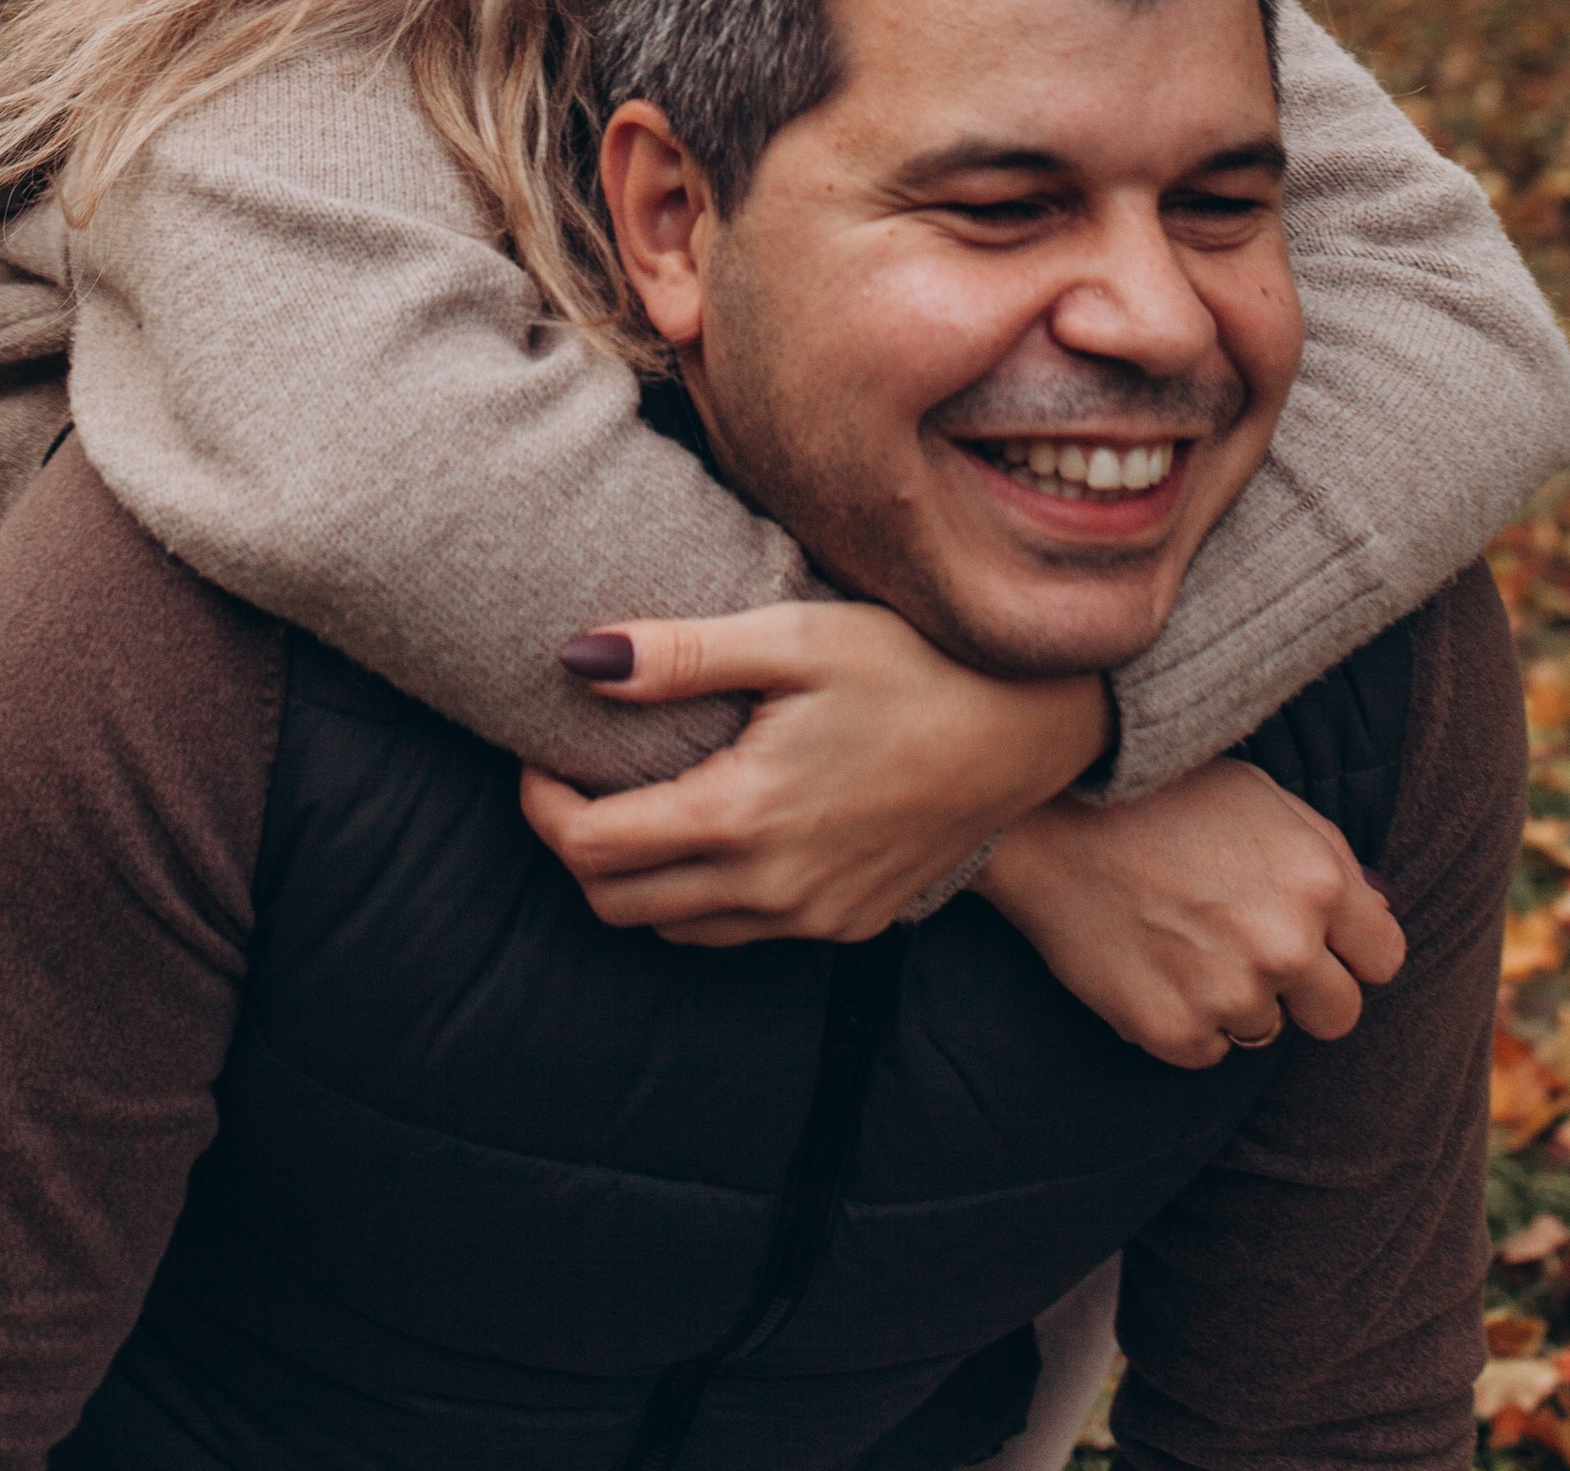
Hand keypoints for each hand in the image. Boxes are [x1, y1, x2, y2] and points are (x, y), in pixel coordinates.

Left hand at [519, 602, 1106, 948]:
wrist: (1032, 727)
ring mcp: (811, 918)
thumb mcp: (796, 634)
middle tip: (571, 778)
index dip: (541, 803)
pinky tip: (711, 829)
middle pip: (617, 903)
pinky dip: (695, 898)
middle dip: (572, 847)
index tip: (537, 752)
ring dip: (631, 878)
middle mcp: (770, 888)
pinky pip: (736, 935)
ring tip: (633, 799)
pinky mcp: (846, 924)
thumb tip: (577, 660)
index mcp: (743, 816)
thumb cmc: (914, 663)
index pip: (592, 846)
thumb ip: (681, 654)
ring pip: (672, 930)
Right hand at [979, 757, 1403, 1066]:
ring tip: (1183, 939)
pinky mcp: (1174, 1032)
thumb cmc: (1158, 794)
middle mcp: (1285, 944)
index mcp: (1318, 880)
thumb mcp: (1261, 797)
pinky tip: (1153, 963)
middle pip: (1339, 1014)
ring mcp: (1229, 994)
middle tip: (1249, 948)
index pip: (1384, 959)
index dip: (1351, 949)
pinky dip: (1186, 1019)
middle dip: (1306, 989)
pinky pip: (1207, 1050)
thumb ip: (1330, 858)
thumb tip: (1378, 914)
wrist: (1046, 818)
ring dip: (1236, 998)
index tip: (1323, 942)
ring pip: (1267, 1031)